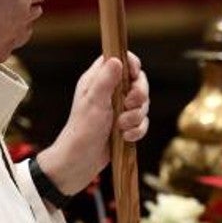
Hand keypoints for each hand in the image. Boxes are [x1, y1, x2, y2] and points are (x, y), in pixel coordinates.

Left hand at [36, 51, 148, 195]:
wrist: (79, 163)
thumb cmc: (81, 130)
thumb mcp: (94, 103)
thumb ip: (105, 81)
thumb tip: (117, 59)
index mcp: (98, 81)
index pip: (120, 59)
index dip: (131, 64)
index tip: (134, 75)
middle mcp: (110, 92)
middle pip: (138, 81)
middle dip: (139, 95)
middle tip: (130, 104)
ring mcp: (119, 109)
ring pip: (143, 103)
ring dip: (136, 116)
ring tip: (121, 126)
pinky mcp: (125, 125)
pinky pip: (142, 122)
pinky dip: (137, 130)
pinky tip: (126, 137)